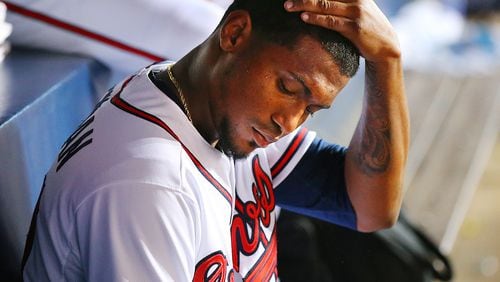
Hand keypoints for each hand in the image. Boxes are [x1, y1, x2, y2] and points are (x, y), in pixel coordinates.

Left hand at [284, 0, 400, 62]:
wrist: (386, 46)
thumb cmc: (366, 28)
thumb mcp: (357, 10)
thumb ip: (342, 4)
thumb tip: (318, 5)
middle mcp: (357, 0)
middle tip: (287, 0)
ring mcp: (357, 13)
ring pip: (325, 5)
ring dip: (304, 5)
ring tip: (289, 6)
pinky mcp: (355, 28)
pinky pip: (331, 21)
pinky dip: (316, 18)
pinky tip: (304, 17)